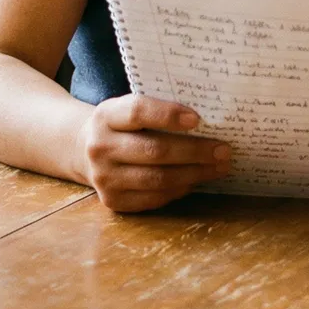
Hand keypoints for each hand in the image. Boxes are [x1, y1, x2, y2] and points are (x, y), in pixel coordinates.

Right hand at [76, 94, 231, 211]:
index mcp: (106, 115)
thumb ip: (158, 111)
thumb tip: (209, 121)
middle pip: (154, 150)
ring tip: (218, 167)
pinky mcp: (112, 200)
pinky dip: (179, 190)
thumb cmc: (122, 125)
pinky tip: (195, 181)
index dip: (169, 115)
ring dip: (194, 174)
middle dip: (195, 151)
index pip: (138, 111)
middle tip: (224, 150)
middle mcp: (100, 147)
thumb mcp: (128, 108)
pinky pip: (153, 198)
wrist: (83, 150)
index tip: (198, 119)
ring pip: (157, 179)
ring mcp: (104, 177)